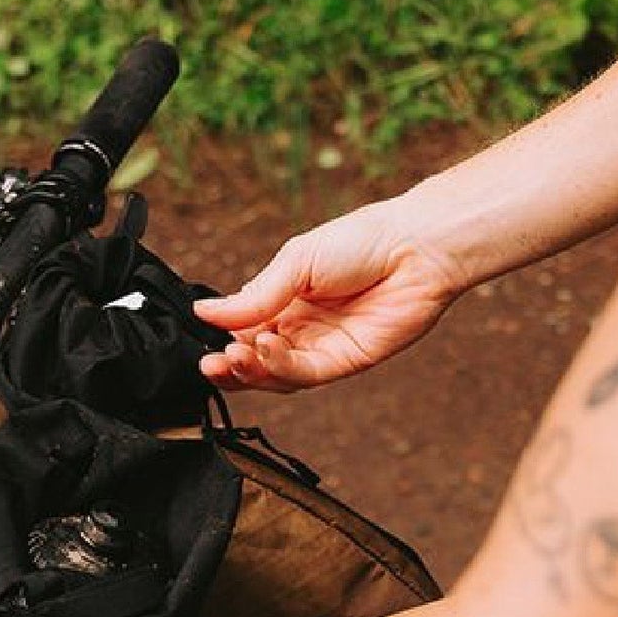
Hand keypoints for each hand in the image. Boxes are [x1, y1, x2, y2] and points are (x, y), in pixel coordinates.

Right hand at [194, 198, 469, 391]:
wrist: (416, 247)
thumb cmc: (362, 241)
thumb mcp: (295, 262)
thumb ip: (253, 296)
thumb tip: (204, 312)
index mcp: (282, 301)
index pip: (241, 331)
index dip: (220, 340)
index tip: (201, 340)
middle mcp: (298, 329)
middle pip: (254, 361)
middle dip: (228, 367)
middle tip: (209, 364)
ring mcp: (320, 348)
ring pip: (274, 375)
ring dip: (249, 371)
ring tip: (231, 357)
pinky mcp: (344, 363)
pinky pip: (303, 375)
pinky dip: (279, 367)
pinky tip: (265, 349)